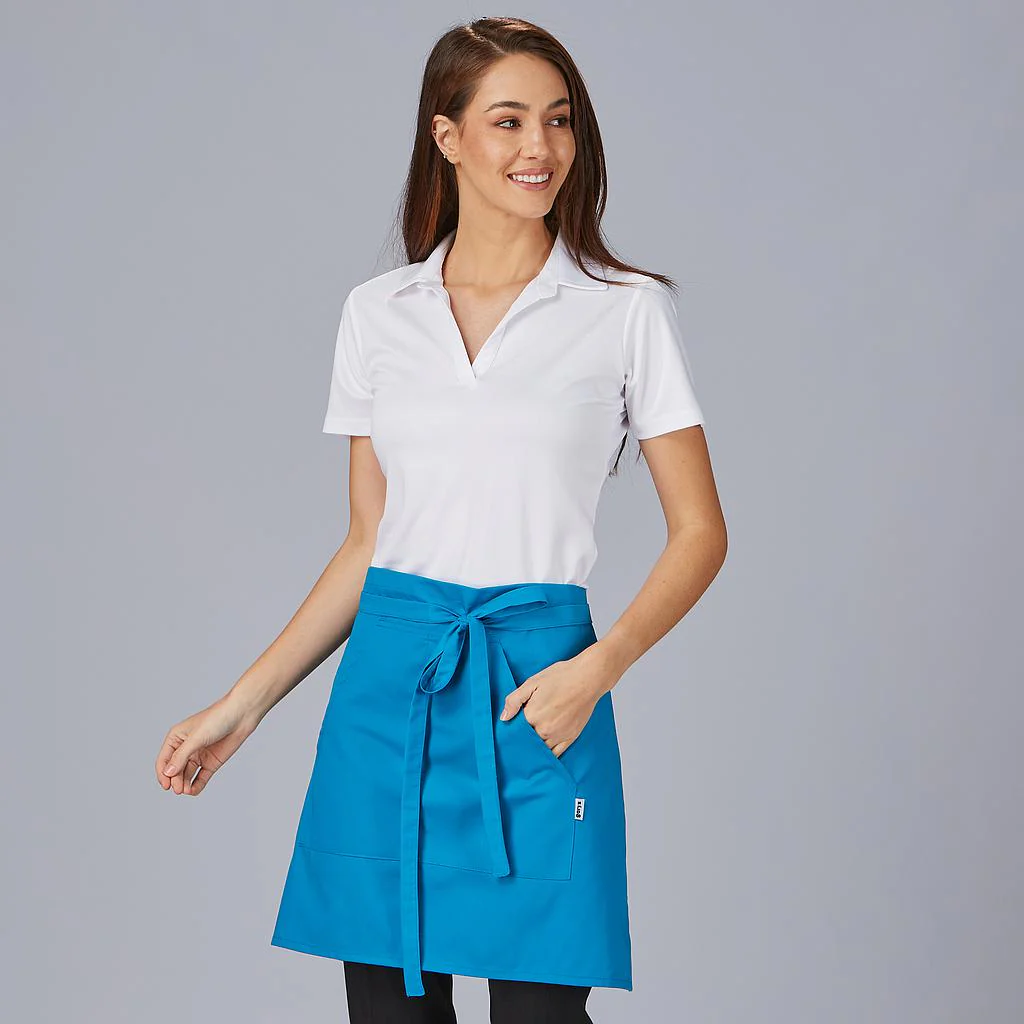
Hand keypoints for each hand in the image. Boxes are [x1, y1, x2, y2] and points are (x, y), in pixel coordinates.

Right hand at [155, 691, 257, 795]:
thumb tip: (168, 773)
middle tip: (179, 789)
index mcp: (176, 738)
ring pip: (186, 775)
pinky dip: (196, 785)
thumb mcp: (196, 737)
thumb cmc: (217, 719)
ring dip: (184, 784)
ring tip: (186, 790)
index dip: (163, 774)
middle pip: (175, 770)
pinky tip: (194, 790)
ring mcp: (198, 756)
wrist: (242, 715)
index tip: (166, 786)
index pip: (164, 760)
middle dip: (175, 781)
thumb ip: (182, 756)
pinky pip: (200, 777)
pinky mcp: (211, 762)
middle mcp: (185, 748)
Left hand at [498, 642, 618, 757]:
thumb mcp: (532, 682)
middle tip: (519, 736)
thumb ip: (514, 700)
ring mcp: (558, 736)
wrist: (588, 678)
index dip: (512, 729)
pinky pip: (556, 754)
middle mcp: (544, 730)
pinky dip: (548, 755)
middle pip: (526, 742)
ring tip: (531, 743)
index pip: (515, 730)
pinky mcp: (570, 738)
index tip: (510, 729)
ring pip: (540, 750)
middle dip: (522, 740)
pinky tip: (544, 752)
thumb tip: (504, 717)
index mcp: (532, 716)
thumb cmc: (562, 677)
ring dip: (534, 748)